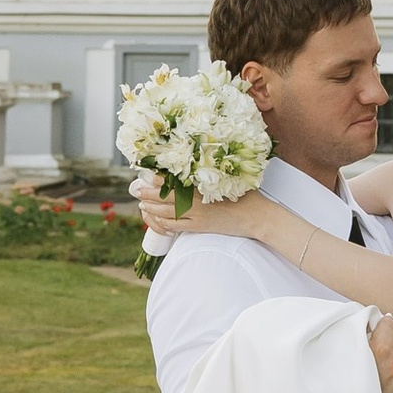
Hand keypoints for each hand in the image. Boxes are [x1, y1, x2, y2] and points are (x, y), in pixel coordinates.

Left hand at [134, 178, 277, 247]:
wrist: (256, 215)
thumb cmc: (243, 193)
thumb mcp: (226, 178)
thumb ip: (208, 172)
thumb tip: (192, 165)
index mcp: (201, 182)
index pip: (172, 177)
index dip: (155, 176)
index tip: (144, 172)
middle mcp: (196, 198)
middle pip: (164, 194)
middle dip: (147, 191)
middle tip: (135, 188)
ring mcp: (197, 214)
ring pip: (166, 212)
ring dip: (151, 208)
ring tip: (142, 204)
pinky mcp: (200, 227)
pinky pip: (175, 227)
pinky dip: (163, 224)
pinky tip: (157, 221)